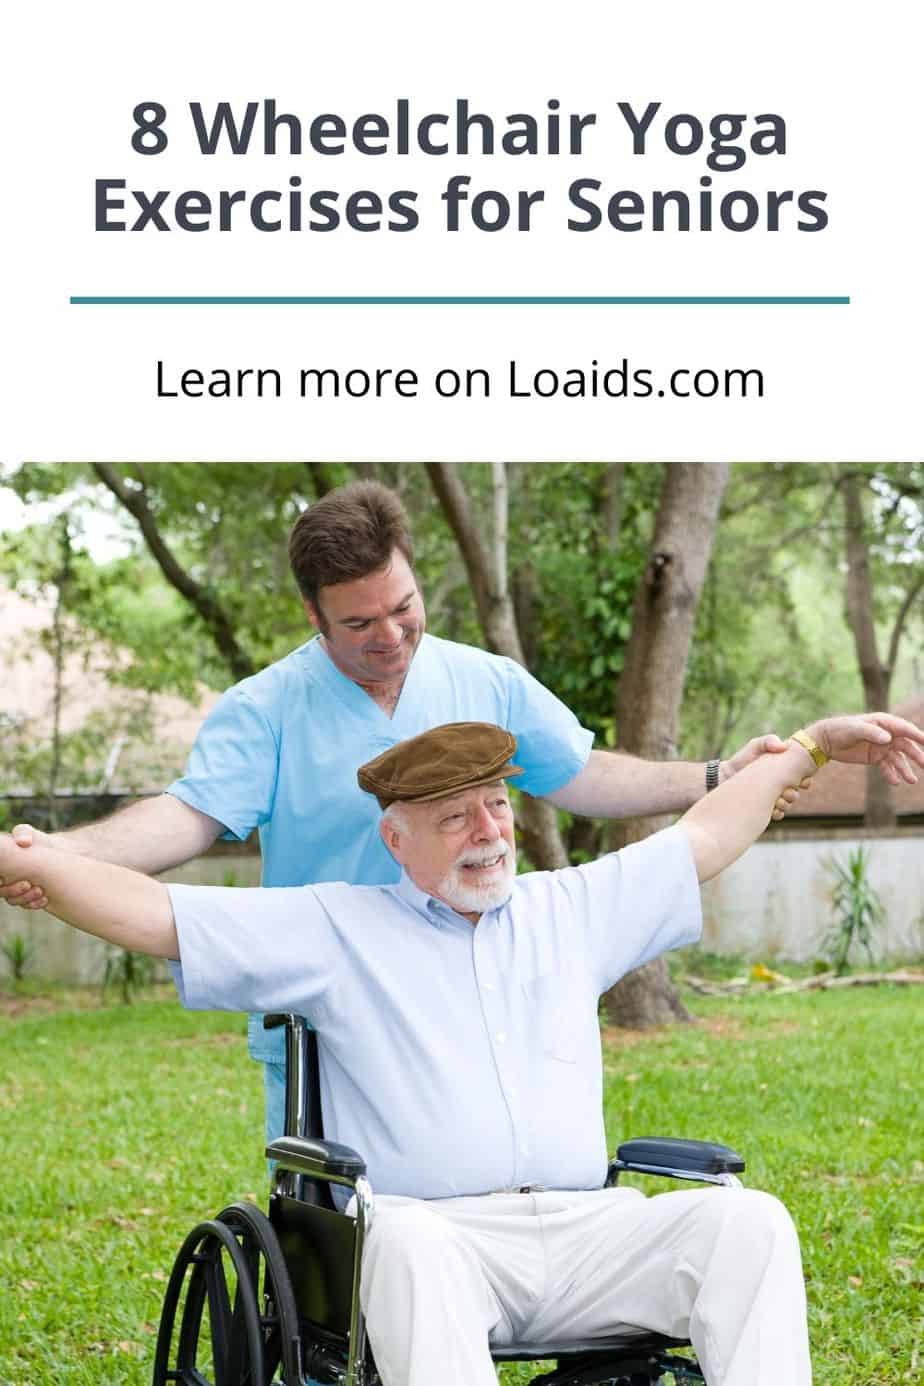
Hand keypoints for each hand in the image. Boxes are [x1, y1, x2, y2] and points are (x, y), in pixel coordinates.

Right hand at [0, 825, 49, 909]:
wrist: (54, 854)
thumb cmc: (35, 841)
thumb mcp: (26, 833)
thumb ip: (23, 833)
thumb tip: (23, 842)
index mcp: (0, 866)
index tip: (4, 880)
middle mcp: (2, 878)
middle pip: (1, 891)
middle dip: (12, 890)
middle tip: (27, 883)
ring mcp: (12, 889)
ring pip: (12, 900)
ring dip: (25, 897)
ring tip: (40, 890)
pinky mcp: (25, 897)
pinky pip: (25, 905)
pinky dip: (34, 903)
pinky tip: (45, 899)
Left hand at [722, 734, 809, 820]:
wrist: (725, 776)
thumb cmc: (742, 759)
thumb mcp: (755, 746)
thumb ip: (769, 741)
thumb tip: (784, 747)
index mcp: (783, 770)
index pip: (803, 776)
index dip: (805, 779)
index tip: (802, 780)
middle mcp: (781, 784)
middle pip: (797, 792)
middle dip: (795, 793)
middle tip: (787, 791)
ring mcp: (774, 797)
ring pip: (788, 804)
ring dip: (786, 803)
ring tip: (777, 799)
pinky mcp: (766, 808)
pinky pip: (778, 814)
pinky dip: (777, 812)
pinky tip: (772, 808)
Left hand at [806, 712, 923, 784]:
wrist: (826, 740)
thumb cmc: (841, 729)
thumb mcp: (855, 729)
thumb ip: (872, 732)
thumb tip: (888, 739)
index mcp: (884, 723)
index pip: (905, 729)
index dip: (917, 736)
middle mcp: (887, 735)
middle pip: (906, 746)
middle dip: (916, 755)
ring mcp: (882, 747)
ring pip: (898, 759)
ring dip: (905, 769)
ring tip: (911, 781)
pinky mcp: (875, 757)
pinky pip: (886, 767)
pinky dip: (891, 774)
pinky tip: (895, 782)